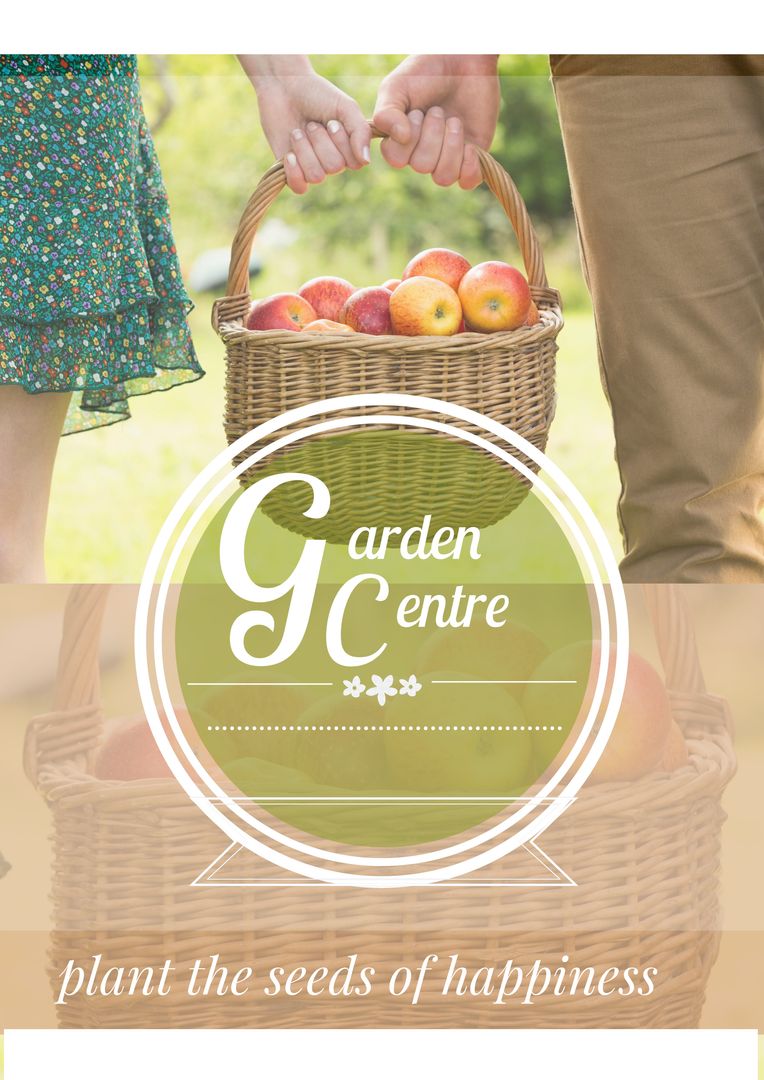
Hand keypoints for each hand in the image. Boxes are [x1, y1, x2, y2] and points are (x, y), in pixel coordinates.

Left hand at [239, 55, 370, 193]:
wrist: (282, 86)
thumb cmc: (317, 94)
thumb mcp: (346, 107)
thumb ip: (361, 131)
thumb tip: (366, 161)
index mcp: (348, 148)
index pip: (355, 162)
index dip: (342, 142)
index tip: (331, 122)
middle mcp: (332, 161)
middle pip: (334, 167)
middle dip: (320, 141)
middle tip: (311, 124)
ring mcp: (311, 167)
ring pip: (316, 176)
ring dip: (304, 149)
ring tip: (297, 132)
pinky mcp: (291, 171)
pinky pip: (299, 187)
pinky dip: (294, 172)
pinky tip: (289, 155)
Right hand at [373, 55, 499, 188]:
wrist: (464, 57)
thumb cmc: (426, 70)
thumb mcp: (398, 86)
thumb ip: (387, 112)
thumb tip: (400, 138)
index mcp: (400, 138)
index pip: (396, 159)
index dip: (408, 139)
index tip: (416, 111)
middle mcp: (421, 152)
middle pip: (421, 166)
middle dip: (431, 135)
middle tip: (437, 110)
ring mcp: (447, 156)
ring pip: (443, 177)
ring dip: (450, 146)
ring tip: (454, 120)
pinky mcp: (472, 156)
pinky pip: (467, 182)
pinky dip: (469, 168)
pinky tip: (470, 147)